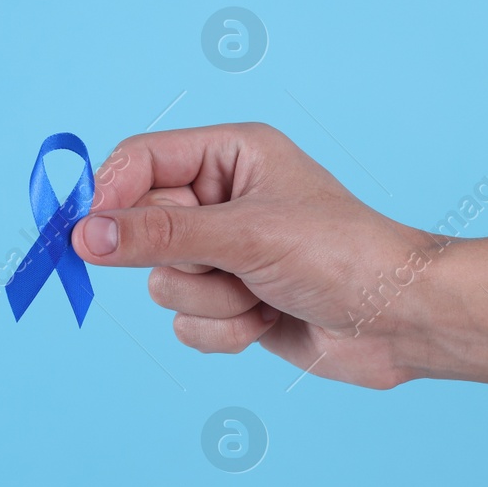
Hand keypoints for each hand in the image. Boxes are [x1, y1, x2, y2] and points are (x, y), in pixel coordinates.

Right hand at [72, 123, 437, 388]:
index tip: (91, 235)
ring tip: (263, 294)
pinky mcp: (229, 303)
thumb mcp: (246, 235)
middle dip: (186, 260)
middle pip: (142, 228)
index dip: (111, 195)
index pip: (140, 160)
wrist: (402, 322)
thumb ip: (161, 234)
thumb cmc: (343, 255)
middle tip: (228, 263)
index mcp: (229, 155)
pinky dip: (223, 331)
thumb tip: (85, 235)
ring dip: (212, 301)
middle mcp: (220, 200)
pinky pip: (184, 323)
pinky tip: (269, 320)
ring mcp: (223, 254)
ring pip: (161, 283)